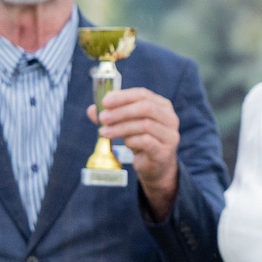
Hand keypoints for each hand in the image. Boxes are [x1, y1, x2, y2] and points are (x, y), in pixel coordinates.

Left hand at [95, 86, 178, 212]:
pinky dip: (131, 141)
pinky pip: (146, 142)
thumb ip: (111, 116)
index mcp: (162, 106)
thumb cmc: (141, 141)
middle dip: (121, 112)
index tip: (105, 102)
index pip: (143, 94)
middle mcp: (170, 118)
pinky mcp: (165, 151)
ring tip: (104, 132)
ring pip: (145, 125)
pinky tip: (123, 143)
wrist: (155, 167)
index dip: (123, 96)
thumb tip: (92, 110)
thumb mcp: (126, 125)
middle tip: (103, 118)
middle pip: (146, 108)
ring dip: (121, 128)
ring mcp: (169, 135)